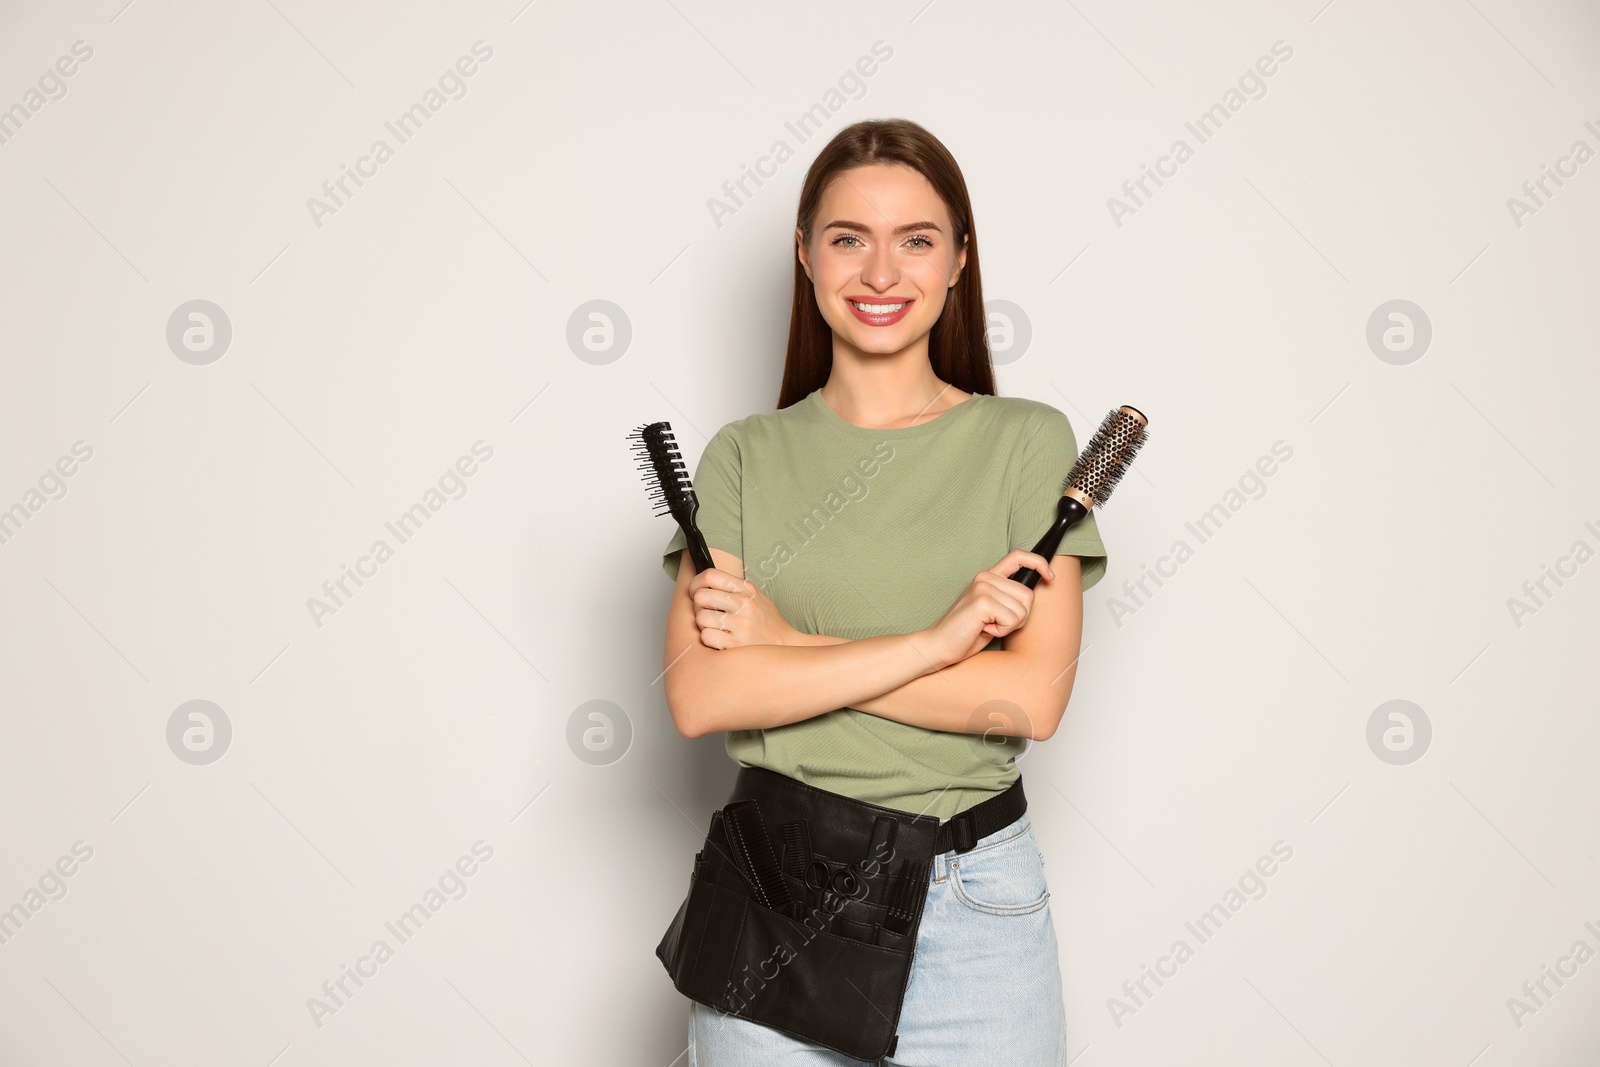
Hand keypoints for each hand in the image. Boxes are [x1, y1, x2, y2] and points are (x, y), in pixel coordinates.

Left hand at [687, 567, 800, 649]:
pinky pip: (706, 636)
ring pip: (700, 617)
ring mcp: (740, 624)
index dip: (696, 583)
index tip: (695, 591)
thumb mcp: (756, 596)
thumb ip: (733, 587)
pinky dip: (709, 639)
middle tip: (706, 612)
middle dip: (698, 606)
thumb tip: (704, 582)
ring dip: (704, 624)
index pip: (710, 575)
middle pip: (701, 596)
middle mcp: (744, 604)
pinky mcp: (735, 644)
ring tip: (716, 628)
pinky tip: (720, 639)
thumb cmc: (767, 622)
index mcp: (746, 589)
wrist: (787, 645)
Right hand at [916, 549, 1055, 669]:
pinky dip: (1001, 631)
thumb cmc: (966, 632)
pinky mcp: (983, 601)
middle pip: (1028, 595)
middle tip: (996, 623)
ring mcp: (983, 587)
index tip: (1050, 577)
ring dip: (1009, 626)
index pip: (1018, 556)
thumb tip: (1030, 598)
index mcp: (987, 576)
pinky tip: (984, 630)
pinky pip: (1012, 620)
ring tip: (987, 627)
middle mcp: (985, 577)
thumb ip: (1008, 599)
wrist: (938, 645)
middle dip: (1020, 617)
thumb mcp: (992, 611)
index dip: (1038, 563)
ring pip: (1022, 610)